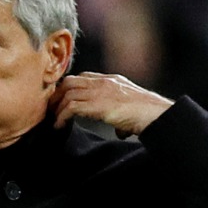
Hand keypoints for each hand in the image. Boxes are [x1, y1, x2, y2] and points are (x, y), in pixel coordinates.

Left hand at [51, 72, 173, 136]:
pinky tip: (59, 126)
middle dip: (58, 95)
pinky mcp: (97, 105)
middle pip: (70, 81)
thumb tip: (120, 131)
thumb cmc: (148, 115)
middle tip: (51, 109)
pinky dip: (61, 117)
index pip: (83, 77)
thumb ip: (121, 116)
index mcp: (112, 80)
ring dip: (57, 107)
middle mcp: (104, 82)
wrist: (156, 114)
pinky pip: (71, 107)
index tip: (61, 100)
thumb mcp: (132, 109)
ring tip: (53, 119)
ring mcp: (100, 92)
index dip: (69, 88)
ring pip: (67, 93)